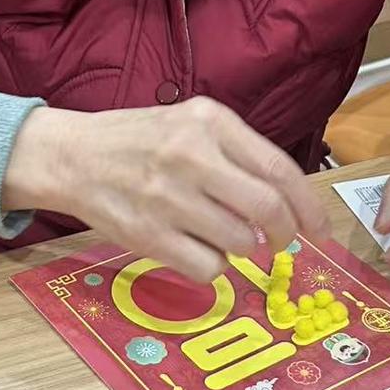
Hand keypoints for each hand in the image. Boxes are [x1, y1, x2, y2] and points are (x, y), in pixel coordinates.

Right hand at [2, 97, 329, 282]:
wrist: (70, 156)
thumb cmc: (137, 141)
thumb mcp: (190, 124)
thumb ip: (238, 155)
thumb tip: (285, 208)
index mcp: (210, 121)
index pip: (280, 169)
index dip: (309, 206)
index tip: (319, 229)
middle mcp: (191, 156)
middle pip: (267, 210)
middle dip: (283, 236)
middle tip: (278, 243)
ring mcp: (168, 197)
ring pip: (240, 243)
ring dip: (243, 250)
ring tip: (222, 237)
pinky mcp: (147, 235)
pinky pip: (208, 268)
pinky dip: (213, 268)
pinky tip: (195, 249)